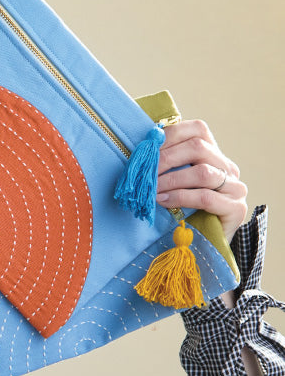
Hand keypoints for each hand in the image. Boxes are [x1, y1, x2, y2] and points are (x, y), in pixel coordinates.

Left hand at [155, 120, 247, 242]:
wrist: (204, 245)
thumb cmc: (183, 211)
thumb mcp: (174, 184)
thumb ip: (167, 167)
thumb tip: (140, 151)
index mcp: (214, 154)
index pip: (198, 130)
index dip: (171, 135)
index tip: (147, 147)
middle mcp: (228, 167)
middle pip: (199, 148)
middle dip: (165, 159)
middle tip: (143, 172)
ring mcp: (235, 187)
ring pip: (202, 172)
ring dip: (170, 180)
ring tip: (150, 190)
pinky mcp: (236, 208)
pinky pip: (206, 197)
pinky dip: (180, 198)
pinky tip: (162, 201)